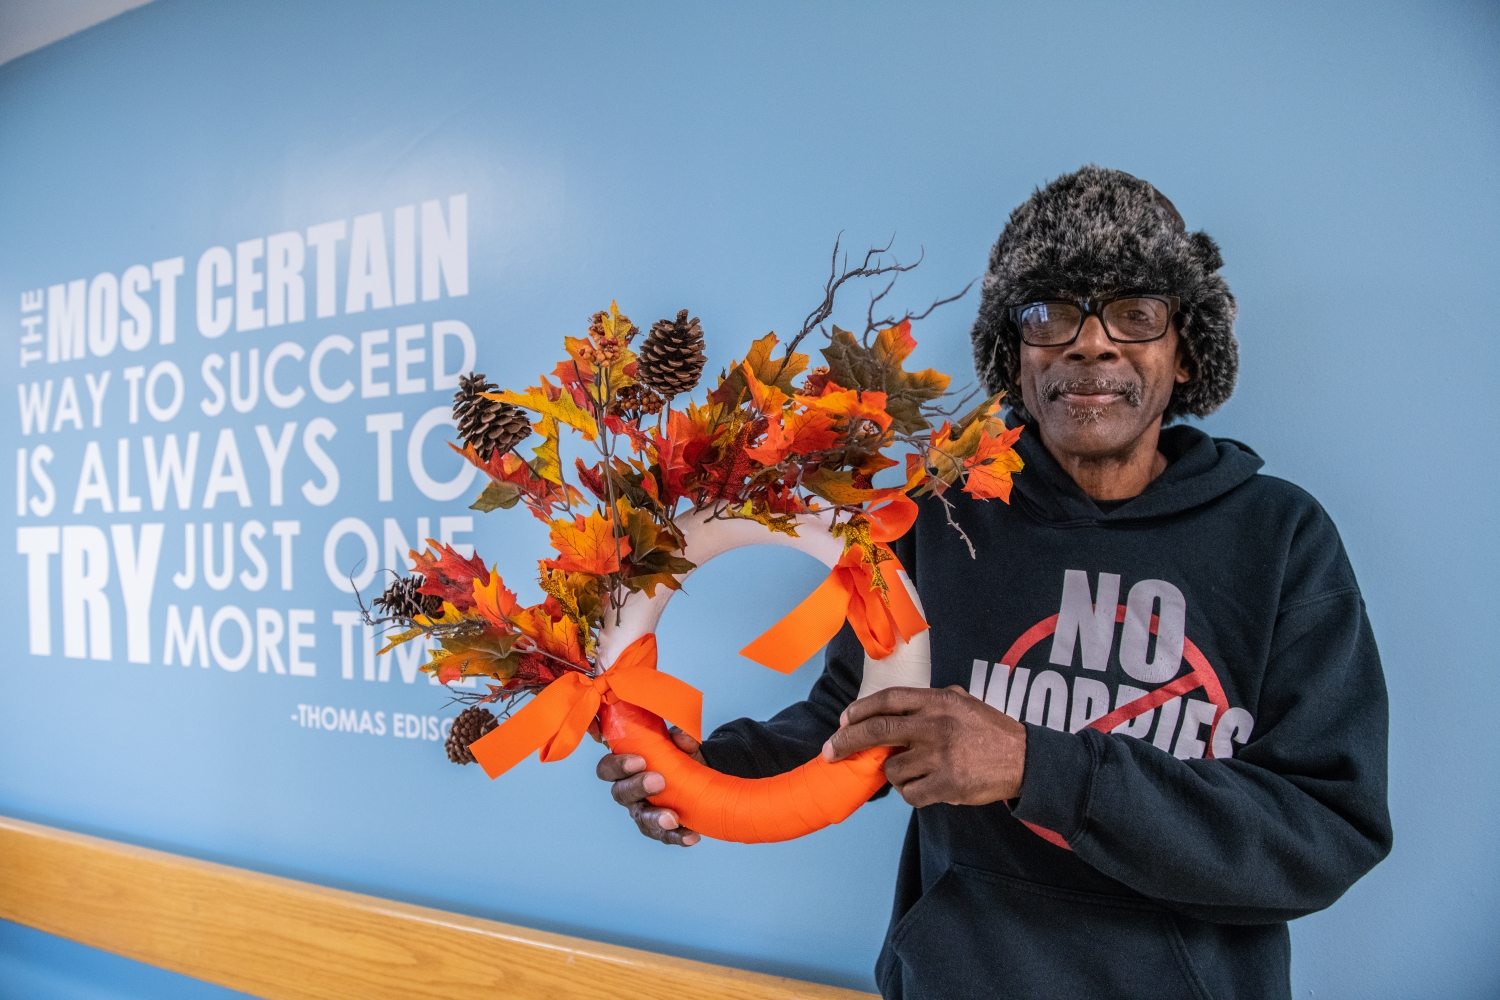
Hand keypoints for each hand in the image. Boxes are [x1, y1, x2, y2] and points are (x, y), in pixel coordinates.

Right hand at [595, 726, 705, 845]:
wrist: (698, 778)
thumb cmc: (676, 757)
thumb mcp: (678, 744)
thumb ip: (679, 737)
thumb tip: (684, 738)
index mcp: (624, 768)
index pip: (607, 768)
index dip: (618, 766)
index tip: (640, 761)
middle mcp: (628, 792)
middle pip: (621, 793)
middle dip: (638, 787)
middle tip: (659, 781)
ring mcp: (642, 812)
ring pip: (642, 819)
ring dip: (656, 819)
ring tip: (673, 819)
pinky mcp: (659, 829)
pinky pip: (664, 836)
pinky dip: (678, 836)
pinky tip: (691, 835)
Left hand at [821, 685, 1026, 807]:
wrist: (1026, 760)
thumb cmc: (991, 730)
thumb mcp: (963, 701)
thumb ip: (932, 701)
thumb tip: (896, 707)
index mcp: (937, 701)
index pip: (887, 700)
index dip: (859, 710)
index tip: (843, 720)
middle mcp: (935, 725)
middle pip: (877, 730)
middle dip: (846, 741)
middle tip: (829, 752)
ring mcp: (940, 756)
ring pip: (892, 770)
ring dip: (894, 775)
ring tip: (913, 772)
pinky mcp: (946, 784)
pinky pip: (910, 795)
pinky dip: (910, 794)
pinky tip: (924, 787)